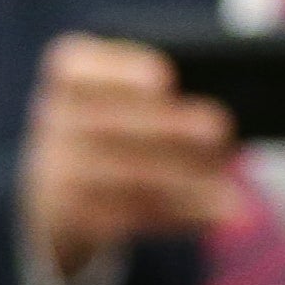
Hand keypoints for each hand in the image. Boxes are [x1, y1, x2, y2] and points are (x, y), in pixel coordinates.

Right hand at [20, 34, 241, 284]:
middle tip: (220, 129)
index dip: (119, 71)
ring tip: (232, 189)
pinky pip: (128, 217)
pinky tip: (218, 214)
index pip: (74, 66)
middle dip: (168, 127)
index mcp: (68, 79)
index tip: (164, 78)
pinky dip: (178, 215)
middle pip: (107, 124)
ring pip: (123, 177)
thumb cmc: (123, 124)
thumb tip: (225, 119)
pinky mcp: (72, 217)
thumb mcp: (133, 98)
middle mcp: (53, 122)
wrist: (64, 189)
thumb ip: (169, 95)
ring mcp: (55, 173)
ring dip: (183, 182)